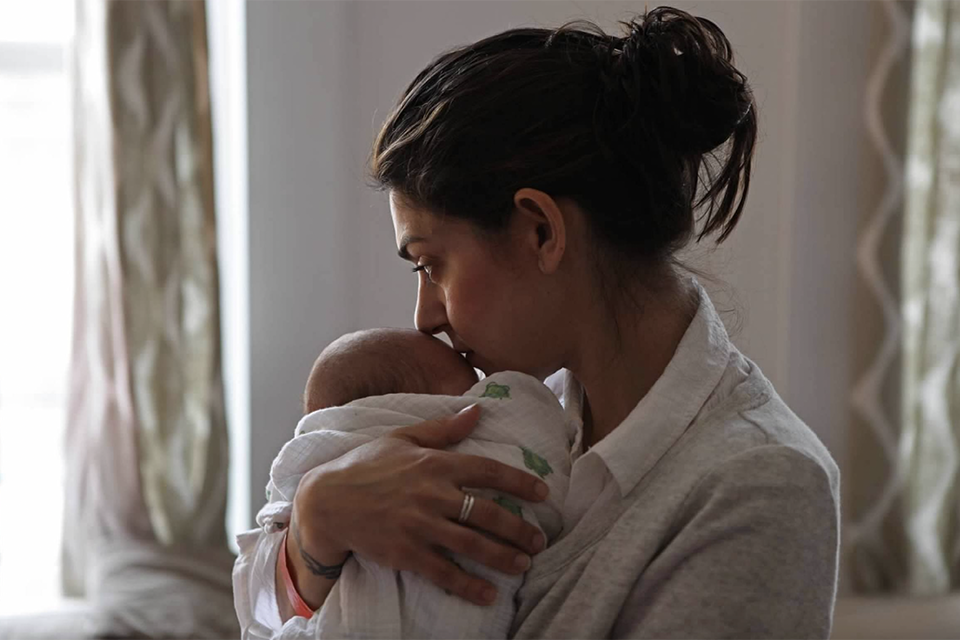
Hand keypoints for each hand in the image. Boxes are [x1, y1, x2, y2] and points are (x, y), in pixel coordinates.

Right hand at [291, 404, 548, 605]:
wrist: (326, 501)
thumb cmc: (365, 466)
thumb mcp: (402, 438)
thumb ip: (443, 429)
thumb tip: (478, 411)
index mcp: (434, 463)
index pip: (487, 470)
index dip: (519, 482)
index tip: (543, 493)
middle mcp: (431, 494)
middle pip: (487, 512)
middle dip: (518, 528)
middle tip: (539, 540)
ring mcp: (419, 526)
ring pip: (472, 544)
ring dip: (503, 557)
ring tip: (524, 564)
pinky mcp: (405, 552)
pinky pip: (444, 572)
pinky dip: (469, 585)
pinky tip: (489, 593)